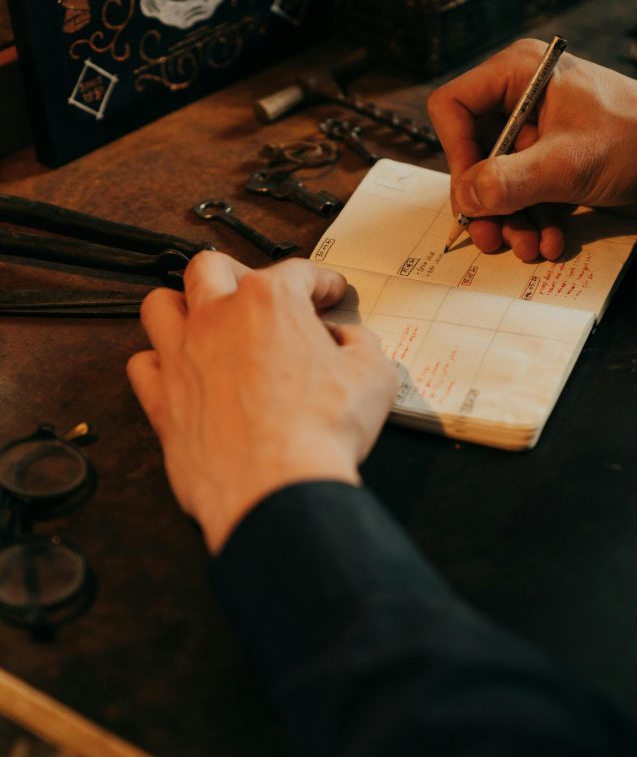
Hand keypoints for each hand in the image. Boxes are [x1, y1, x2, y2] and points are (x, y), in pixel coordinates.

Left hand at [127, 252, 396, 552]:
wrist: (276, 489)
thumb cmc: (320, 434)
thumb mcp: (374, 377)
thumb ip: (363, 346)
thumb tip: (352, 342)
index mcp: (270, 302)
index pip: (297, 272)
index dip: (320, 280)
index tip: (326, 291)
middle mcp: (217, 319)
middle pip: (211, 267)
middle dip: (237, 272)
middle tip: (257, 293)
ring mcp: (182, 357)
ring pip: (160, 305)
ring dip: (181, 307)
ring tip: (203, 323)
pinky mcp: (161, 402)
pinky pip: (142, 365)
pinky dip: (157, 364)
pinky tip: (177, 373)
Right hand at [428, 39, 636, 260]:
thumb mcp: (568, 163)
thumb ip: (510, 181)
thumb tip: (466, 198)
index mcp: (520, 77)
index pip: (454, 108)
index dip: (456, 152)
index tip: (472, 191)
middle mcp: (523, 103)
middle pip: (473, 156)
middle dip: (487, 203)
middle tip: (492, 238)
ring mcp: (539, 137)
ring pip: (498, 185)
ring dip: (512, 223)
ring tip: (530, 247)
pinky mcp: (555, 166)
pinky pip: (525, 198)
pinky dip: (535, 224)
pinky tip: (552, 242)